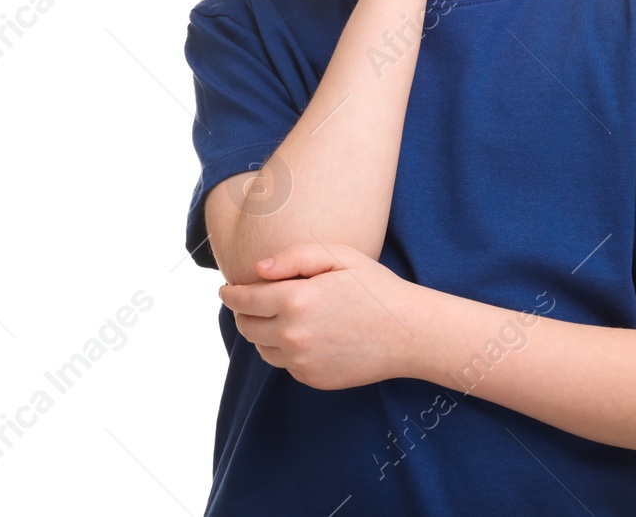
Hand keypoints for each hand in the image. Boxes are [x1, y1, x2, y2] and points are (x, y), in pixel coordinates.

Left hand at [216, 242, 425, 389]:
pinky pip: (285, 363)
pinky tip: (306, 334)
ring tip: (281, 316)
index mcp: (296, 300)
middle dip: (243, 312)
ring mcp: (302, 362)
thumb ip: (294, 257)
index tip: (226, 290)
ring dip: (263, 331)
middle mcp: (293, 335)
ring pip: (262, 347)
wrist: (409, 333)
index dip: (230, 294)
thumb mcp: (340, 257)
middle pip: (246, 326)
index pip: (243, 300)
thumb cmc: (376, 288)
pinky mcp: (312, 379)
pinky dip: (286, 349)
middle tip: (251, 300)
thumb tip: (257, 270)